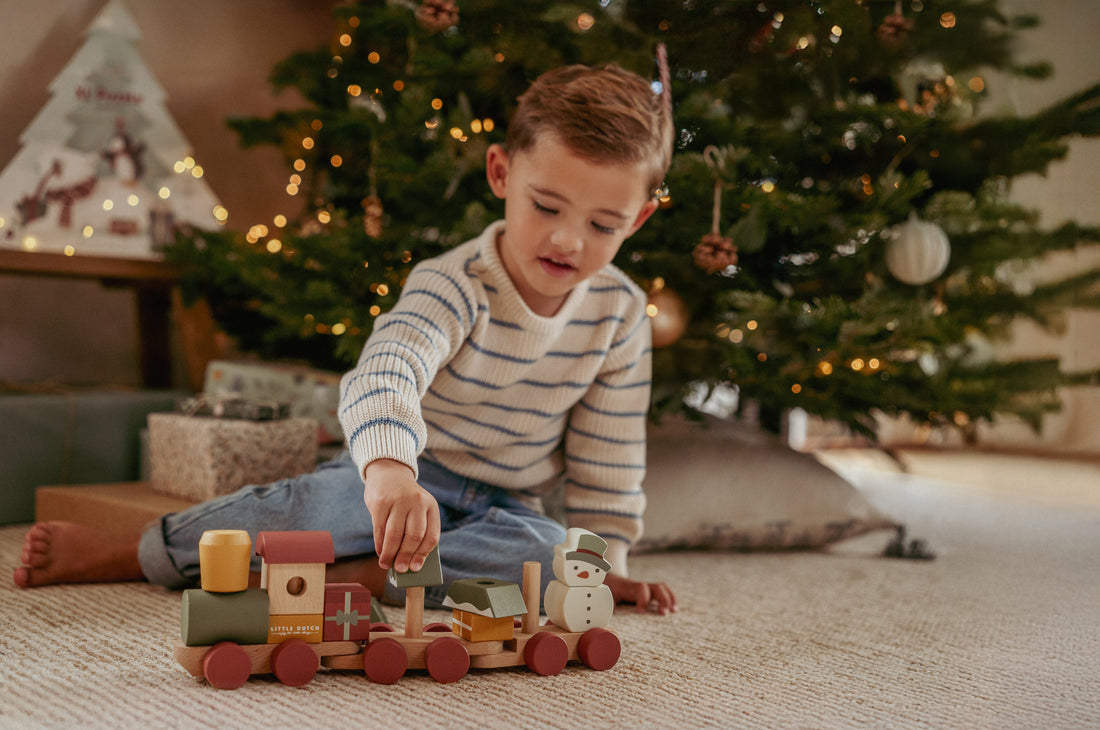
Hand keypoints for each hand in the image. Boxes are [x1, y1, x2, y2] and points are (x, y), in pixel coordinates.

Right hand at [362, 459, 440, 573]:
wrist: (389, 473)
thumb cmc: (405, 500)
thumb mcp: (417, 509)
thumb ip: (417, 531)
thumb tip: (409, 561)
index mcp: (431, 506)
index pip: (431, 535)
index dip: (422, 554)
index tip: (415, 568)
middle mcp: (417, 502)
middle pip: (413, 536)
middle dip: (406, 556)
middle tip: (400, 569)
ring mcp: (398, 501)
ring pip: (395, 534)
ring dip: (390, 553)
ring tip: (386, 564)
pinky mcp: (381, 502)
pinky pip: (380, 529)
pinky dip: (379, 544)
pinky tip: (380, 551)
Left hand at [605, 572, 678, 615]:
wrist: (608, 580)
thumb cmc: (606, 592)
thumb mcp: (603, 599)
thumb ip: (605, 610)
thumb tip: (607, 626)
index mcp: (627, 587)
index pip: (640, 588)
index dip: (643, 599)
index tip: (641, 612)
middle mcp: (639, 586)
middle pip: (656, 587)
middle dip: (662, 599)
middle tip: (664, 613)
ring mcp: (646, 589)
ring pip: (662, 588)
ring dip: (669, 598)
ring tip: (674, 611)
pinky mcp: (649, 593)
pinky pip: (663, 592)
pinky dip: (670, 599)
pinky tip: (675, 609)